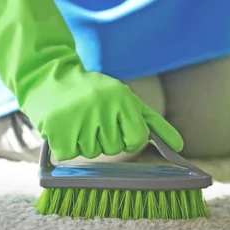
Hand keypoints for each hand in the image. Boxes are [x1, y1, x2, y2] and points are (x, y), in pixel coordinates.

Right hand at [22, 67, 183, 160]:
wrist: (49, 75)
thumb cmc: (93, 92)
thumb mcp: (126, 99)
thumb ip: (153, 123)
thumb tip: (179, 147)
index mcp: (122, 98)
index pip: (137, 139)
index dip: (127, 138)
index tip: (116, 126)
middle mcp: (102, 107)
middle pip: (113, 149)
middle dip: (104, 138)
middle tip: (92, 117)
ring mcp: (79, 118)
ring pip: (91, 153)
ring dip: (84, 140)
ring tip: (77, 118)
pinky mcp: (57, 129)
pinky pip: (70, 154)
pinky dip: (66, 144)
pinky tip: (64, 125)